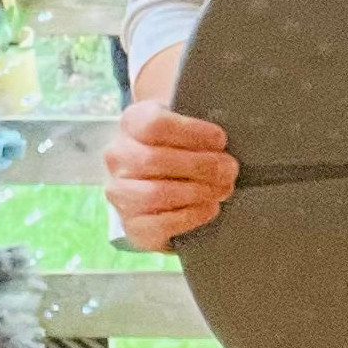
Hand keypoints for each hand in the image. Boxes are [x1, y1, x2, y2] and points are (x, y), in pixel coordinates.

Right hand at [104, 78, 235, 250]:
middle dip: (201, 166)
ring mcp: (119, 192)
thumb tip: (227, 142)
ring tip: (223, 189)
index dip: (192, 132)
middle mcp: (118, 156)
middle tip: (230, 169)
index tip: (221, 140)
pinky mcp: (131, 224)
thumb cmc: (184, 149)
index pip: (154, 125)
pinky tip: (209, 208)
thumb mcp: (189, 128)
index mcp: (132, 123)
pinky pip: (158, 224)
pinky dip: (190, 216)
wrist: (165, 181)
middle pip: (155, 160)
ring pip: (154, 194)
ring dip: (196, 192)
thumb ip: (202, 129)